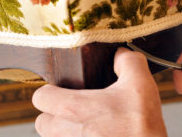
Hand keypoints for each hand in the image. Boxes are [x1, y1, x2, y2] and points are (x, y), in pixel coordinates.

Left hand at [32, 48, 166, 136]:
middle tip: (77, 110)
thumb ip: (127, 61)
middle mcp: (65, 132)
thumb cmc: (141, 127)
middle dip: (55, 115)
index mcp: (73, 108)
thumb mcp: (140, 83)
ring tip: (89, 125)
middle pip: (42, 121)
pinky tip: (98, 136)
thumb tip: (120, 54)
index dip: (51, 91)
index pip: (40, 96)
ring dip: (66, 131)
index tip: (66, 91)